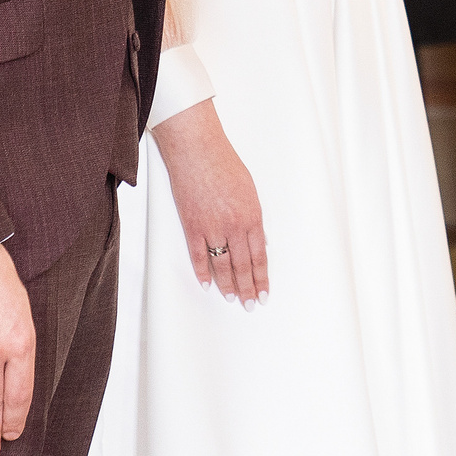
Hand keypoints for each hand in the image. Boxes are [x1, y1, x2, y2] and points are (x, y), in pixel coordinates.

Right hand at [152, 100, 267, 304]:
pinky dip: (202, 272)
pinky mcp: (192, 225)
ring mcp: (212, 227)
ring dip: (227, 285)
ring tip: (233, 299)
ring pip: (221, 265)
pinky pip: (198, 256)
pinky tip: (207, 285)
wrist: (198, 151)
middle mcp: (234, 225)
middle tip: (251, 305)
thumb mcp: (249, 191)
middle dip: (248, 287)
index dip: (262, 277)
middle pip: (242, 265)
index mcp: (252, 216)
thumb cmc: (225, 165)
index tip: (264, 293)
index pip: (259, 255)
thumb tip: (257, 241)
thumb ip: (253, 218)